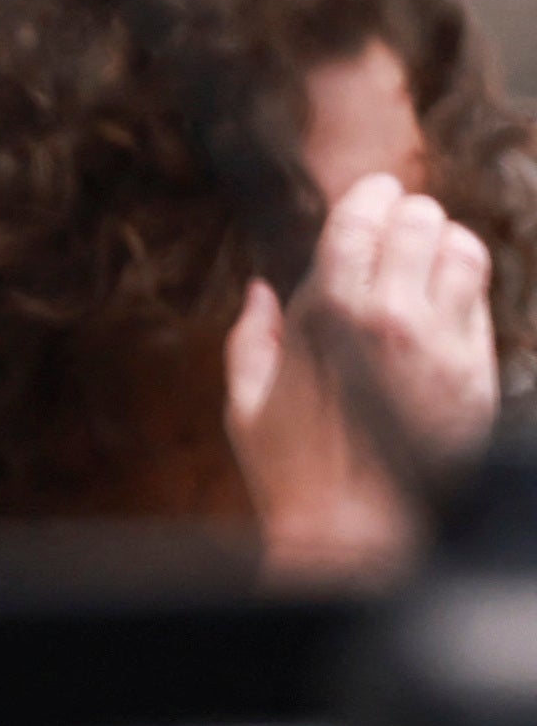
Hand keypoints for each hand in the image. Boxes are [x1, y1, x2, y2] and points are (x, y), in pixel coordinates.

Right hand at [226, 173, 496, 581]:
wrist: (354, 534)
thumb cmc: (290, 473)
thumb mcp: (245, 404)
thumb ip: (252, 338)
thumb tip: (262, 291)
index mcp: (323, 317)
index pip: (356, 222)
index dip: (369, 196)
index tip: (375, 191)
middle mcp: (385, 318)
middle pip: (415, 224)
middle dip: (408, 213)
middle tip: (403, 217)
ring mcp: (438, 343)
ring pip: (462, 252)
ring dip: (445, 241)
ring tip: (432, 248)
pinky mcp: (474, 371)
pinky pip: (481, 299)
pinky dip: (467, 283)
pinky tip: (450, 292)